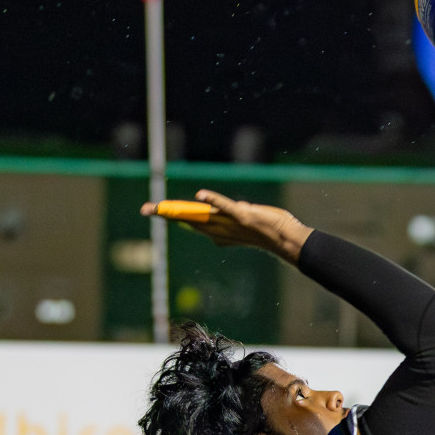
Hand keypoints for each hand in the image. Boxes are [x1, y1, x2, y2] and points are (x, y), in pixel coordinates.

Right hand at [141, 190, 310, 261]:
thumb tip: (217, 237)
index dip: (171, 217)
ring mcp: (231, 223)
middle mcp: (221, 230)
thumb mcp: (242, 230)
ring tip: (163, 206)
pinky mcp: (242, 215)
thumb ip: (228, 229)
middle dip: (167, 214)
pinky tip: (200, 195)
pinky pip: (225, 206)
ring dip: (182, 209)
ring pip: (201, 215)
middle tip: (146, 209)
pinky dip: (213, 199)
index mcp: (219, 233)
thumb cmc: (268, 233)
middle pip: (189, 220)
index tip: (152, 211)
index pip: (190, 223)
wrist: (288, 239)